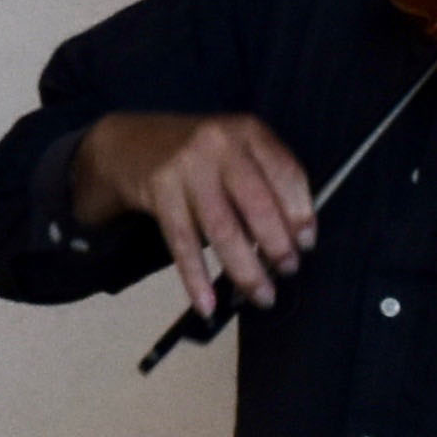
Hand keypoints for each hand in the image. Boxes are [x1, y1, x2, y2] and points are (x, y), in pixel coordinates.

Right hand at [79, 112, 315, 315]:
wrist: (129, 143)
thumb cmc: (198, 156)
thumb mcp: (235, 150)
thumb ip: (265, 180)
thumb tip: (295, 240)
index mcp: (248, 131)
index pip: (287, 174)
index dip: (301, 214)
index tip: (307, 244)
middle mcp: (219, 144)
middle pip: (258, 204)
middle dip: (278, 246)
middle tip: (288, 271)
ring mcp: (187, 167)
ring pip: (223, 229)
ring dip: (246, 270)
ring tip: (263, 296)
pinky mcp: (160, 190)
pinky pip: (183, 243)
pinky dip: (196, 279)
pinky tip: (207, 305)